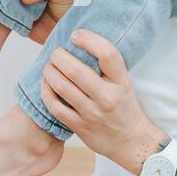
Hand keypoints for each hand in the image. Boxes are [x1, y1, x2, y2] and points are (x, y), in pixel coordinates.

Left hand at [38, 29, 161, 173]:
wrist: (130, 141)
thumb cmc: (124, 107)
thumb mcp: (123, 83)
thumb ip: (106, 67)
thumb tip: (80, 41)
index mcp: (121, 82)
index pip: (107, 54)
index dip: (89, 40)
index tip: (77, 35)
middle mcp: (107, 98)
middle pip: (76, 71)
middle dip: (59, 56)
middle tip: (56, 52)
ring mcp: (92, 114)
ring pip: (62, 87)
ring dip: (50, 71)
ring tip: (49, 66)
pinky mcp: (79, 126)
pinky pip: (55, 106)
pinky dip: (46, 91)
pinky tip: (46, 83)